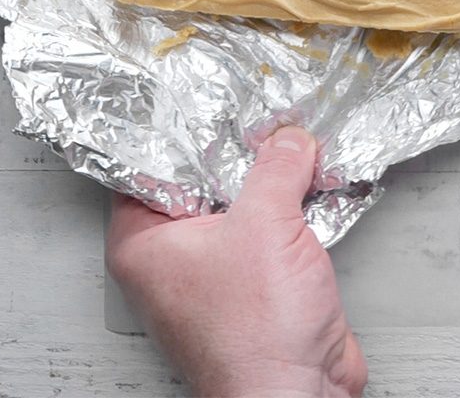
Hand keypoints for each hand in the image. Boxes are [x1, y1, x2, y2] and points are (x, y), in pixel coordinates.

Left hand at [107, 126, 367, 397]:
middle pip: (203, 181)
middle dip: (240, 152)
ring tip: (296, 144)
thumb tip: (288, 140)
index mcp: (143, 242)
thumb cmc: (255, 338)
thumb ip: (277, 167)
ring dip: (274, 183)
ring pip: (243, 207)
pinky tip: (316, 188)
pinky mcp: (258, 287)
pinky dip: (296, 214)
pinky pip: (274, 234)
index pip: (150, 163)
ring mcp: (216, 274)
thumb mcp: (265, 224)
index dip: (182, 127)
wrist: (299, 397)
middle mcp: (172, 259)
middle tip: (263, 113)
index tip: (207, 93)